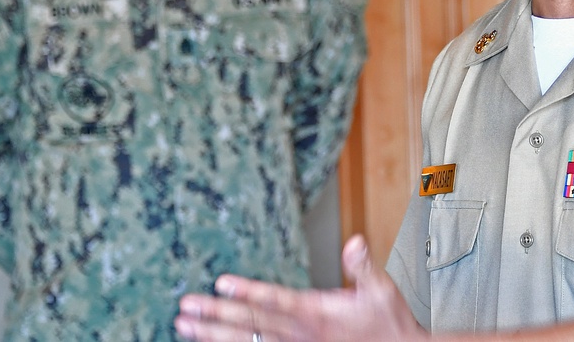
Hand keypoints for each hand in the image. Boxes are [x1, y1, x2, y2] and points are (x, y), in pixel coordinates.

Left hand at [175, 234, 426, 341]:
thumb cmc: (388, 324)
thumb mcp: (380, 289)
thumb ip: (361, 266)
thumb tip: (353, 242)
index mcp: (316, 313)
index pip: (275, 300)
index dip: (247, 292)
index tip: (221, 284)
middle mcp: (300, 334)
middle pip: (251, 324)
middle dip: (215, 316)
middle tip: (186, 308)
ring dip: (213, 335)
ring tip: (185, 326)